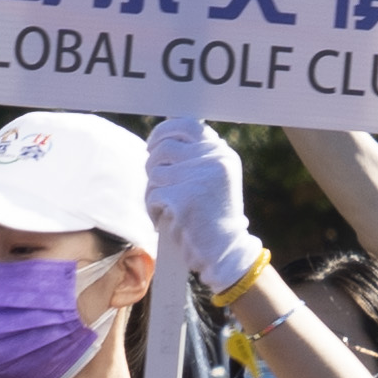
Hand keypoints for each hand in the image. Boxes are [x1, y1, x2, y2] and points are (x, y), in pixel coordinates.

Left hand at [145, 116, 260, 298]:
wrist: (225, 251)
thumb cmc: (214, 217)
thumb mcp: (215, 179)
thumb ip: (196, 158)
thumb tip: (162, 140)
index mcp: (222, 154)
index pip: (187, 126)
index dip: (164, 132)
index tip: (153, 144)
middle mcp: (213, 161)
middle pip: (163, 149)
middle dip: (154, 166)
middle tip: (158, 185)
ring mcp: (198, 178)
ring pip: (154, 172)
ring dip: (154, 192)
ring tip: (168, 208)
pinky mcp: (182, 198)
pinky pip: (152, 195)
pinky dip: (153, 210)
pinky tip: (166, 221)